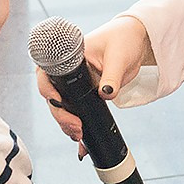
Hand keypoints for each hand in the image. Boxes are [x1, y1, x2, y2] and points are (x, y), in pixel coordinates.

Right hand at [36, 16, 153, 159]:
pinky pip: (80, 112)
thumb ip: (112, 75)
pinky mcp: (89, 95)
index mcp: (70, 57)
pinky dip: (80, 127)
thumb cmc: (123, 39)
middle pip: (54, 97)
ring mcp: (78, 85)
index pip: (47, 73)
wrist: (137, 42)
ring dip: (68, 124)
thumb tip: (106, 93)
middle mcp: (70, 72)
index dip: (47, 89)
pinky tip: (82, 144)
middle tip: (76, 127)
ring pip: (65, 108)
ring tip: (79, 137)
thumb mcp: (118, 57)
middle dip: (61, 115)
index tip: (56, 102)